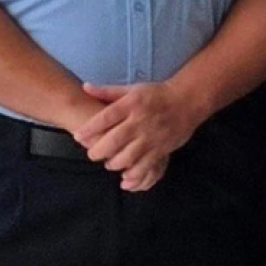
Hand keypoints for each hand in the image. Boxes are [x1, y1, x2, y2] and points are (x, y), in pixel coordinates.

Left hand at [73, 82, 207, 187]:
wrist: (187, 101)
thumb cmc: (156, 94)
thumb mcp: (132, 89)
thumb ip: (108, 91)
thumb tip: (85, 87)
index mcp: (131, 105)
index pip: (106, 117)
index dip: (90, 128)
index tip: (78, 136)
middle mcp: (139, 121)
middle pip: (114, 140)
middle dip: (99, 150)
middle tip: (92, 154)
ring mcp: (151, 137)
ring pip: (128, 156)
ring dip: (114, 163)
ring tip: (109, 163)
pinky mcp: (161, 149)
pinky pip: (145, 166)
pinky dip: (133, 175)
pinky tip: (126, 178)